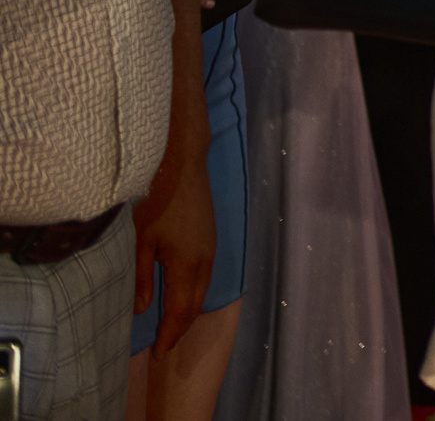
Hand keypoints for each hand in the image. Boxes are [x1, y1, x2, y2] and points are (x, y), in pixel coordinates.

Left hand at [131, 133, 214, 350]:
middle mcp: (205, 260)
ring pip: (202, 289)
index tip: (158, 353)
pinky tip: (182, 293)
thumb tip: (142, 310)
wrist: (182, 165)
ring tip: (172, 325)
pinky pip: (204, 275)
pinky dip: (194, 292)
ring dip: (189, 310)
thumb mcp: (140, 241)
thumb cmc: (155, 201)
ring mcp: (211, 248)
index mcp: (187, 264)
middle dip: (181, 326)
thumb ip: (141, 277)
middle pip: (196, 303)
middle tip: (165, 345)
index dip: (170, 333)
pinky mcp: (210, 237)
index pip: (180, 310)